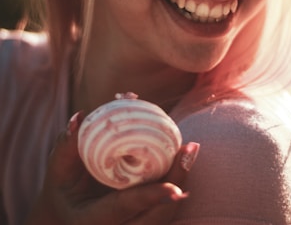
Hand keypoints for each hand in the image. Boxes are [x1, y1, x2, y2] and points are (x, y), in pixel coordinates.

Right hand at [25, 112, 198, 224]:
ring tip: (190, 150)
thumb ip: (66, 146)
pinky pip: (164, 205)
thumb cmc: (62, 188)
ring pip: (164, 215)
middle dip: (177, 183)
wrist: (68, 213)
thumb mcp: (58, 170)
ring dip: (181, 180)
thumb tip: (80, 117)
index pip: (126, 209)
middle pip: (156, 217)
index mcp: (94, 220)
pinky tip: (182, 158)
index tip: (175, 188)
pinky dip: (175, 180)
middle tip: (189, 149)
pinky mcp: (143, 217)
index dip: (150, 197)